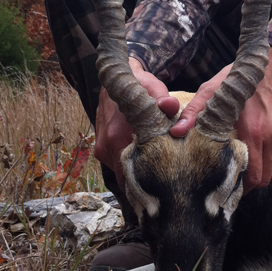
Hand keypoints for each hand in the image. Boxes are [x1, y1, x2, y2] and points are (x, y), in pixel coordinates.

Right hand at [94, 57, 179, 188]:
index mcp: (118, 136)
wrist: (116, 80)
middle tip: (165, 180)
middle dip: (145, 180)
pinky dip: (129, 161)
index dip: (148, 185)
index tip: (162, 190)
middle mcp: (107, 146)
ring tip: (155, 164)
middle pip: (128, 176)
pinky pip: (117, 163)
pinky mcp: (101, 150)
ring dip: (136, 169)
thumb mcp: (153, 88)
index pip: (132, 175)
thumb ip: (163, 100)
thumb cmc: (139, 87)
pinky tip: (142, 154)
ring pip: (122, 170)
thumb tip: (170, 105)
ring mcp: (102, 150)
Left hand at [170, 48, 271, 191]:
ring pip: (270, 163)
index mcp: (252, 131)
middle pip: (262, 179)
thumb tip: (177, 132)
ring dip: (257, 164)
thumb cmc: (242, 76)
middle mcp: (271, 137)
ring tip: (242, 153)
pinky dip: (267, 146)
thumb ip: (195, 112)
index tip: (225, 188)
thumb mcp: (214, 89)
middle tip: (232, 179)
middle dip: (248, 184)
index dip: (238, 187)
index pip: (250, 177)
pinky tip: (257, 132)